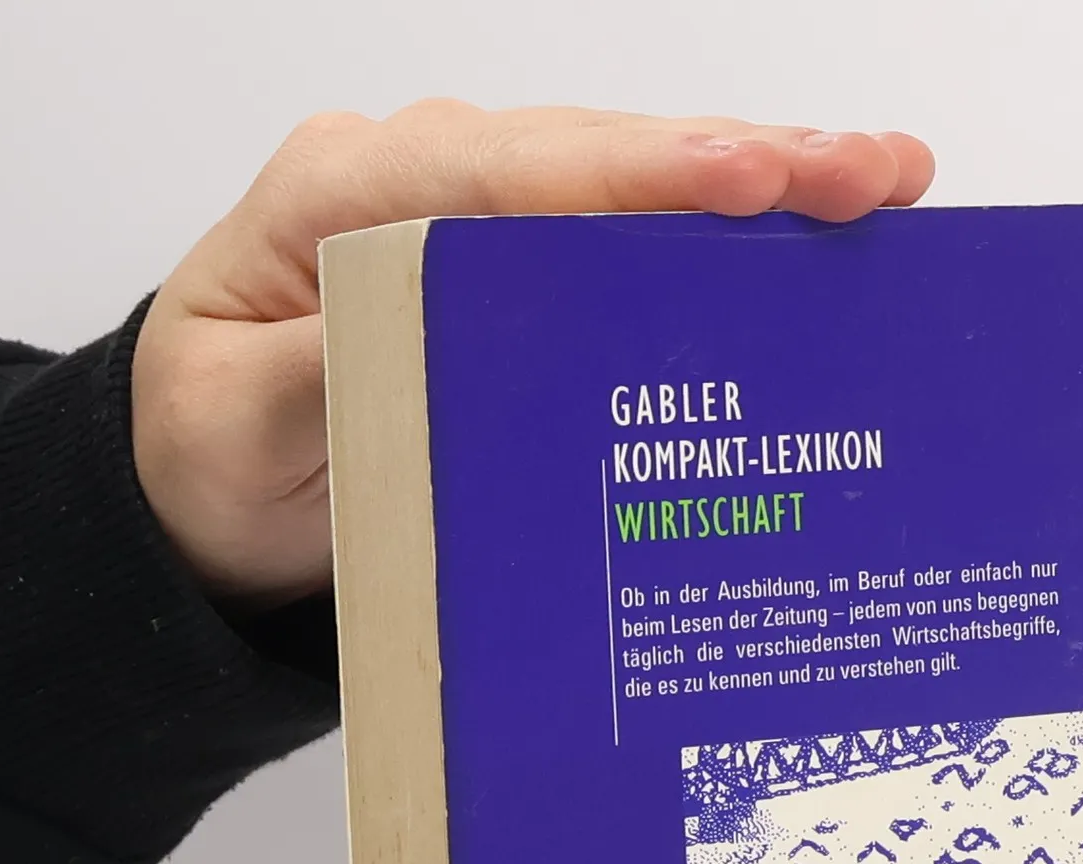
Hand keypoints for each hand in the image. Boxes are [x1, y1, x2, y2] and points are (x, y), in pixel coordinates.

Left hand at [130, 103, 934, 609]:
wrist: (200, 487)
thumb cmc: (210, 453)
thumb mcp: (234, 428)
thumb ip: (318, 373)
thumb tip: (421, 320)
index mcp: (344, 199)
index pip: (513, 172)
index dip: (642, 174)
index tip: (752, 178)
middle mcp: (421, 184)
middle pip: (597, 157)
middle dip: (743, 162)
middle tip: (874, 177)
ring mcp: (473, 219)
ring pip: (628, 184)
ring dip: (758, 186)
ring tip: (882, 189)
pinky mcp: (512, 268)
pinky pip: (624, 236)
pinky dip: (720, 235)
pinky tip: (808, 236)